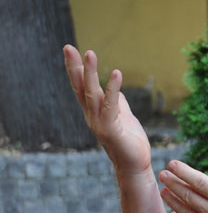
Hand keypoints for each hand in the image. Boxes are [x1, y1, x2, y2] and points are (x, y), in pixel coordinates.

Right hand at [63, 45, 151, 178]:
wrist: (135, 165)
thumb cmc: (130, 141)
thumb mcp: (124, 116)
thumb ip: (117, 102)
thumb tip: (115, 88)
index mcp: (94, 112)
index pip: (82, 87)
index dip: (77, 69)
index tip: (70, 50)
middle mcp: (92, 116)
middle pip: (81, 88)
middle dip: (75, 67)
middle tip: (68, 47)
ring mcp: (100, 123)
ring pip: (92, 94)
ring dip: (91, 73)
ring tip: (90, 53)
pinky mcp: (111, 129)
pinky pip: (111, 105)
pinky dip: (113, 89)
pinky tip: (116, 73)